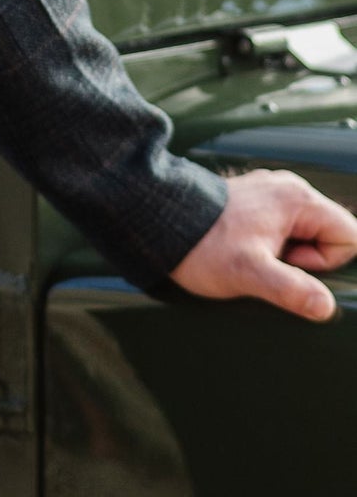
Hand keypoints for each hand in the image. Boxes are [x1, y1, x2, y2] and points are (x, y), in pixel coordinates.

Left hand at [171, 169, 356, 320]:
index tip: (288, 263)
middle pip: (328, 235)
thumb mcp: (248, 273)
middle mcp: (288, 189)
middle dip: (305, 260)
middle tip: (266, 261)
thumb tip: (326, 307)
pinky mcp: (254, 203)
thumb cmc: (201, 244)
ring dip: (286, 255)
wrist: (158, 221)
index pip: (349, 235)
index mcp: (297, 198)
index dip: (325, 261)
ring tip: (251, 254)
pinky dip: (271, 246)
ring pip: (305, 235)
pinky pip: (283, 231)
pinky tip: (244, 249)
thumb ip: (292, 290)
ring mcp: (270, 195)